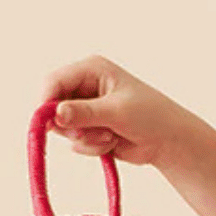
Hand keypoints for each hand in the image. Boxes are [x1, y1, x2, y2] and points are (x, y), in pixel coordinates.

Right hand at [38, 56, 198, 169]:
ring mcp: (85, 108)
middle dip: (70, 125)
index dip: (45, 102)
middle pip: (52, 106)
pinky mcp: (89, 128)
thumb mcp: (117, 112)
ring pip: (63, 128)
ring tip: (111, 135)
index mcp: (91, 69)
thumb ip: (84, 113)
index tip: (47, 124)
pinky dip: (92, 146)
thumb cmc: (151, 116)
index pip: (53, 81)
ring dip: (86, 138)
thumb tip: (55, 114)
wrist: (170, 141)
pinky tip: (113, 141)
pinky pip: (75, 142)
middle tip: (88, 133)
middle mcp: (85, 86)